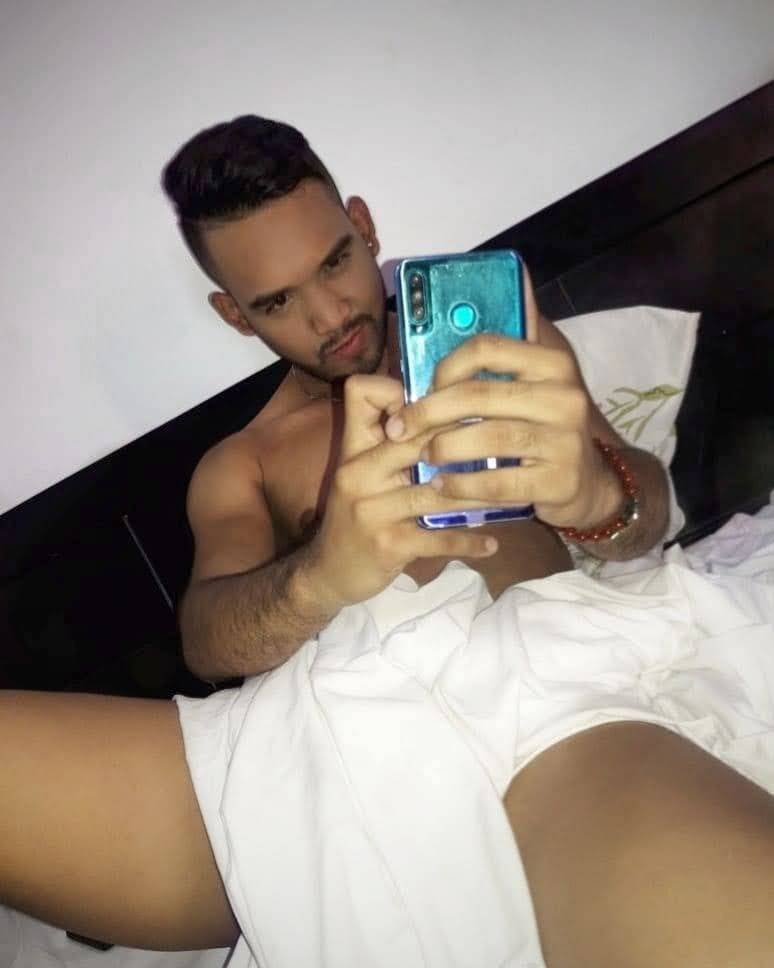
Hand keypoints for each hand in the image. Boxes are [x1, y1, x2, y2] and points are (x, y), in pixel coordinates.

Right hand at [305, 374, 499, 607]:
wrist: (328, 572)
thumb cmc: (356, 516)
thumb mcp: (363, 473)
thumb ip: (393, 444)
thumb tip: (448, 411)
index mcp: (353, 447)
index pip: (364, 392)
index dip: (400, 389)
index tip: (441, 404)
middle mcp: (358, 471)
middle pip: (417, 438)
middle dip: (465, 439)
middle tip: (506, 439)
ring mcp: (371, 509)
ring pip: (437, 492)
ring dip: (480, 496)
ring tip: (514, 497)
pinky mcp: (387, 544)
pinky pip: (438, 539)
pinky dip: (468, 543)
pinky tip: (491, 544)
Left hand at [383, 270, 620, 531]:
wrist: (591, 483)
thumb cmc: (545, 429)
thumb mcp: (533, 387)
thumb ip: (504, 357)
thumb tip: (497, 283)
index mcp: (552, 364)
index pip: (488, 348)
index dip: (445, 367)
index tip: (421, 389)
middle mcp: (564, 397)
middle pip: (479, 395)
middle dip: (428, 412)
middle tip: (399, 429)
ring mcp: (566, 441)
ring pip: (488, 439)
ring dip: (443, 449)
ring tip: (422, 457)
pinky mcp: (560, 482)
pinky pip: (498, 483)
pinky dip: (461, 485)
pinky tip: (441, 486)